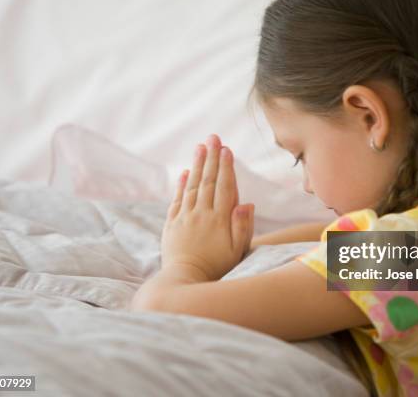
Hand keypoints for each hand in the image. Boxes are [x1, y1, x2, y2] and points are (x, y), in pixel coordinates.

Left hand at [161, 134, 254, 280]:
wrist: (185, 280)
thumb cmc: (216, 267)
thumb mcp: (237, 251)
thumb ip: (243, 226)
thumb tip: (246, 202)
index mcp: (219, 219)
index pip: (224, 187)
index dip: (226, 167)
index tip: (227, 149)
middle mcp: (201, 213)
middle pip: (207, 181)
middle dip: (211, 157)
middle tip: (213, 138)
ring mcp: (185, 217)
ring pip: (192, 186)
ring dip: (196, 164)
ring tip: (200, 147)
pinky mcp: (172, 224)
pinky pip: (177, 199)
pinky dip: (180, 184)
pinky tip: (184, 172)